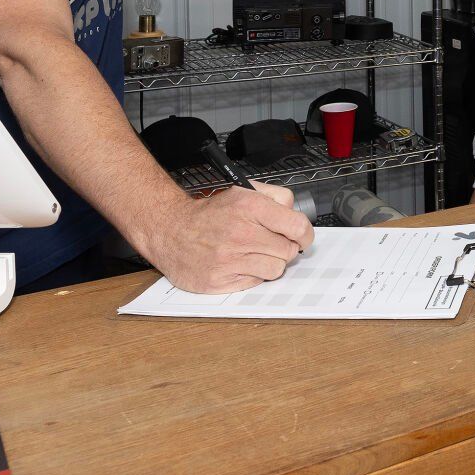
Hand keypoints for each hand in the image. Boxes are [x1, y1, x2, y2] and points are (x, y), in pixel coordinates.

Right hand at [144, 185, 314, 294]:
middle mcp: (240, 233)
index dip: (305, 234)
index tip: (302, 237)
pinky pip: (255, 283)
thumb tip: (295, 212)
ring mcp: (229, 259)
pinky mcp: (219, 280)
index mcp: (249, 207)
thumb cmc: (209, 214)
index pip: (298, 226)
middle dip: (283, 248)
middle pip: (288, 251)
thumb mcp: (242, 191)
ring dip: (269, 263)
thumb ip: (275, 197)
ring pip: (276, 269)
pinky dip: (252, 275)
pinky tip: (238, 264)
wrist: (170, 230)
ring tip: (252, 254)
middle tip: (268, 243)